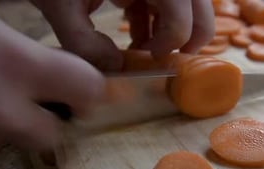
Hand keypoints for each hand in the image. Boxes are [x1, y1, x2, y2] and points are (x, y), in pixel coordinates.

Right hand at [0, 0, 103, 165]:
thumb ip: (25, 50)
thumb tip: (55, 70)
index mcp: (12, 62)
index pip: (88, 90)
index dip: (87, 85)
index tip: (79, 81)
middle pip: (55, 134)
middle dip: (48, 115)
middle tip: (27, 91)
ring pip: (9, 141)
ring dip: (2, 122)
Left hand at [32, 0, 214, 62]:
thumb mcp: (61, 5)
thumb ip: (83, 42)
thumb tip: (115, 68)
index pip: (182, 16)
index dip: (169, 44)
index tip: (147, 58)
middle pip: (201, 12)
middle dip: (186, 40)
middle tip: (161, 59)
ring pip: (191, 9)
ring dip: (171, 32)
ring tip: (143, 49)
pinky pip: (170, 4)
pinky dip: (159, 22)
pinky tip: (138, 36)